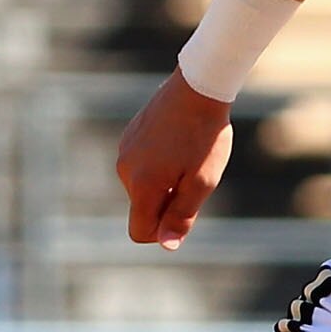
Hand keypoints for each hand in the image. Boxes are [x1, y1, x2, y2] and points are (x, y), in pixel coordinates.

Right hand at [114, 73, 234, 247]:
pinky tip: (179, 143)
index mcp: (142, 185)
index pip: (139, 232)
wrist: (197, 86)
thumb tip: (165, 245)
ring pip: (143, 187)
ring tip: (189, 157)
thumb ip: (182, 215)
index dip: (162, 232)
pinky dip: (160, 165)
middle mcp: (125, 170)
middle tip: (195, 176)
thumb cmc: (205, 136)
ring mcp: (125, 151)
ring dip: (165, 183)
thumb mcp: (202, 181)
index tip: (186, 211)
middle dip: (168, 203)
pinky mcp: (129, 137)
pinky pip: (142, 166)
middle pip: (143, 209)